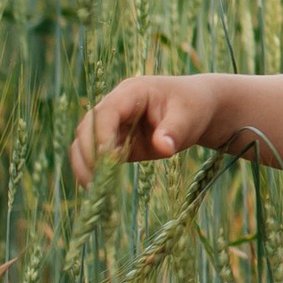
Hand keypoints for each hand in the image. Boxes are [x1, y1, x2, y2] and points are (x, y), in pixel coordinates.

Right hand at [69, 71, 231, 183]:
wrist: (197, 109)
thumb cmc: (193, 106)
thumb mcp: (189, 116)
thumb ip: (174, 131)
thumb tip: (163, 148)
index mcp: (131, 93)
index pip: (106, 112)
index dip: (101, 134)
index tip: (106, 158)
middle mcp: (116, 107)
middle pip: (87, 127)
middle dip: (87, 153)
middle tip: (95, 181)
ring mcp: (114, 125)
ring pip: (85, 142)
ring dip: (85, 164)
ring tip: (94, 189)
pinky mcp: (117, 143)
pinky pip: (97, 155)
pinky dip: (94, 170)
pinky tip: (99, 189)